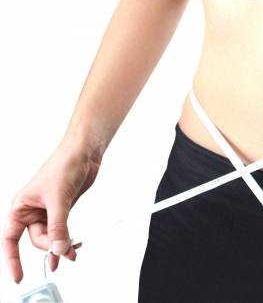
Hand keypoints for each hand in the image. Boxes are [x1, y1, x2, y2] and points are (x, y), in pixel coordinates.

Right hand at [2, 137, 101, 282]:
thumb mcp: (59, 199)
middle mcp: (31, 210)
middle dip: (50, 248)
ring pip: (51, 237)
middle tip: (65, 254)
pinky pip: (62, 230)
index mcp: (20, 207)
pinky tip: (75, 244)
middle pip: (36, 240)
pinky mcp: (62, 209)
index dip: (12, 259)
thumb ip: (59, 226)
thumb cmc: (63, 166)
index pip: (10, 239)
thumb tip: (59, 248)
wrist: (83, 153)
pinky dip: (68, 238)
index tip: (18, 276)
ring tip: (74, 253)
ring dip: (61, 245)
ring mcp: (47, 211)